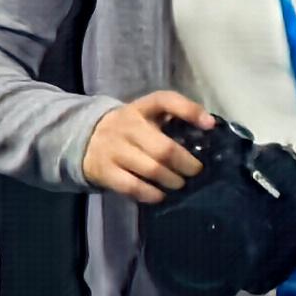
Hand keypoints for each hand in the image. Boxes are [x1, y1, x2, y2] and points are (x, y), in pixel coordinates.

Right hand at [82, 90, 217, 202]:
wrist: (86, 139)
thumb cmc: (131, 130)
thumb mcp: (146, 116)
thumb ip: (173, 118)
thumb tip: (209, 129)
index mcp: (141, 108)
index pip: (165, 100)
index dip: (189, 111)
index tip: (209, 125)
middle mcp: (127, 126)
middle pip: (164, 148)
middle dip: (186, 164)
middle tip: (195, 171)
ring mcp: (114, 149)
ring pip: (151, 170)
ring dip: (172, 181)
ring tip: (179, 184)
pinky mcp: (105, 171)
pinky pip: (133, 186)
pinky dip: (151, 194)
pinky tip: (160, 195)